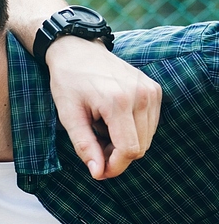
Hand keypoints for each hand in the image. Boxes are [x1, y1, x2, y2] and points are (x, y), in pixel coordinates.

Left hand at [45, 36, 161, 179]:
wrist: (77, 50)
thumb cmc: (68, 81)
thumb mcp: (68, 115)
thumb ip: (84, 145)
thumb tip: (98, 173)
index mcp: (118, 102)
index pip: (129, 150)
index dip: (115, 166)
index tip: (98, 172)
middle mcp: (141, 96)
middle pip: (140, 147)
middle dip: (118, 156)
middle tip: (94, 147)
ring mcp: (151, 91)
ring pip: (147, 138)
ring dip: (125, 143)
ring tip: (100, 129)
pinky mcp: (155, 89)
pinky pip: (150, 124)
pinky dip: (132, 130)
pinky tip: (111, 119)